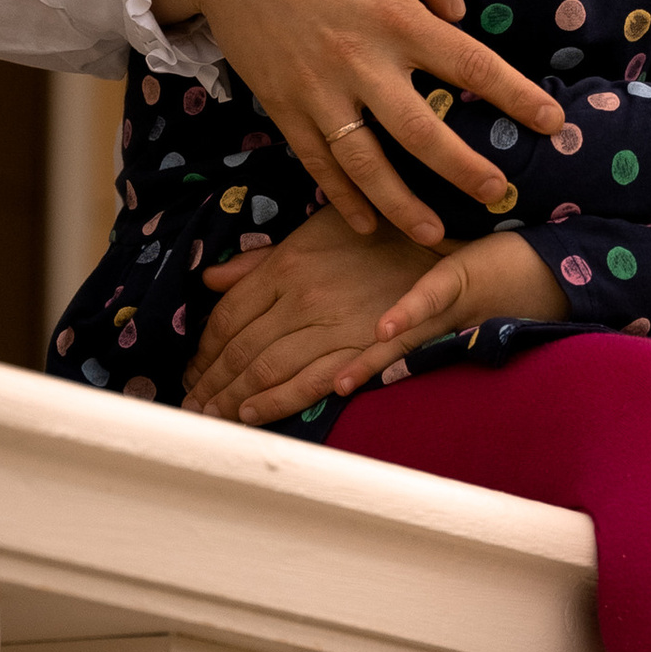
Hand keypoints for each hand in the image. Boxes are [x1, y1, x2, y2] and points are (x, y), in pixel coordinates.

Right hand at [152, 0, 560, 243]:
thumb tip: (458, 11)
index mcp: (393, 15)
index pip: (468, 63)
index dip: (514, 95)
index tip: (552, 123)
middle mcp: (359, 62)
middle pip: (421, 130)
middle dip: (464, 169)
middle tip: (501, 195)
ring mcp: (318, 91)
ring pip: (366, 163)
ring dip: (402, 203)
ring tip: (436, 235)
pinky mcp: (283, 105)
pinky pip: (317, 162)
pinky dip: (342, 196)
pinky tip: (368, 224)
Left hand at [186, 208, 559, 422]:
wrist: (460, 231)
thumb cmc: (386, 233)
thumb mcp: (319, 231)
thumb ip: (265, 260)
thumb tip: (211, 281)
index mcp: (291, 267)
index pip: (231, 318)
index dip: (206, 352)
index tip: (190, 375)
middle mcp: (313, 294)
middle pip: (251, 350)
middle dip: (217, 386)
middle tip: (193, 412)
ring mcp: (353, 316)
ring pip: (289, 367)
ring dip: (253, 400)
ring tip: (228, 421)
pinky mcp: (398, 331)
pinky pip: (359, 362)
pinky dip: (337, 381)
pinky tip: (316, 401)